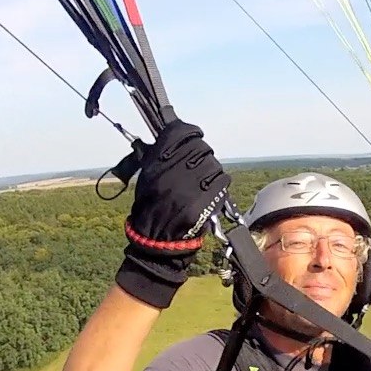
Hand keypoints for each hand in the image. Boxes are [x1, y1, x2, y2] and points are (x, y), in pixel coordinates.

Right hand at [116, 119, 232, 307]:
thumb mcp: (147, 175)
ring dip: (211, 170)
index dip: (190, 132)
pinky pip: (222, 182)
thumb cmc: (151, 206)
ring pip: (213, 163)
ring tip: (203, 179)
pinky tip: (212, 189)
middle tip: (198, 162)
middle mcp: (173, 171)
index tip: (193, 134)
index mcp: (157, 163)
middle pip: (200, 146)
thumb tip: (177, 136)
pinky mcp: (205, 200)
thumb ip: (160, 155)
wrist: (157, 238)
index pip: (180, 132)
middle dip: (201, 152)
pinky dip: (220, 184)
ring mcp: (190, 186)